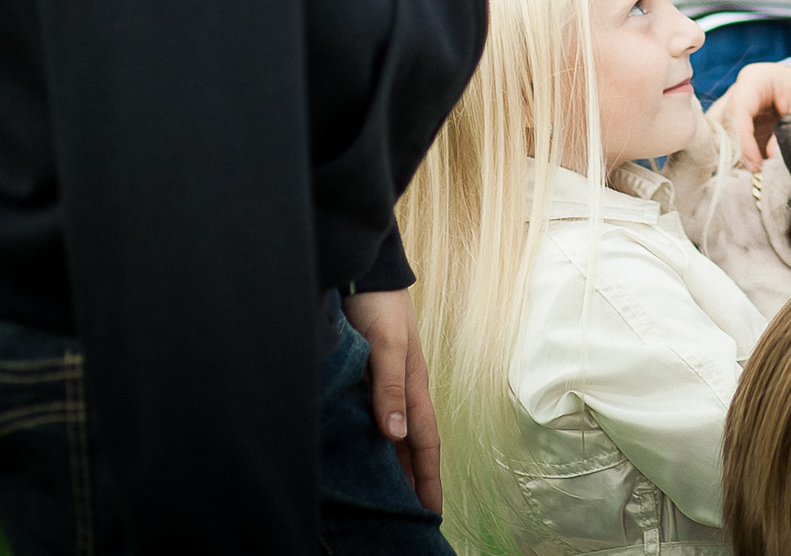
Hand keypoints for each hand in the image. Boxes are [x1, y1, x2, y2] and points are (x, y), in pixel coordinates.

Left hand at [342, 288, 440, 512]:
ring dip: (392, 468)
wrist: (362, 272)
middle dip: (414, 482)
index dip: (429, 479)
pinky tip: (359, 459)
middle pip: (411, 448)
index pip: (425, 444)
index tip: (431, 513)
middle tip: (409, 518)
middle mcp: (400, 392)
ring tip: (388, 500)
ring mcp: (383, 387)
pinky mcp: (364, 381)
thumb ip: (390, 388)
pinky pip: (370, 423)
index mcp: (414, 387)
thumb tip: (395, 435)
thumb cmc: (378, 305)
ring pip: (391, 438)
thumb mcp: (386, 345)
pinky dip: (370, 447)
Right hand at [708, 61, 790, 171]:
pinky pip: (722, 142)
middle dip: (731, 152)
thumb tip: (773, 156)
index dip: (742, 141)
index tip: (755, 165)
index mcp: (754, 80)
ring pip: (716, 134)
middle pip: (720, 123)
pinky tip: (745, 174)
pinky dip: (732, 158)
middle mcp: (735, 92)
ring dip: (728, 156)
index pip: (737, 110)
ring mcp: (729, 107)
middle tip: (749, 176)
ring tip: (747, 177)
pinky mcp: (731, 124)